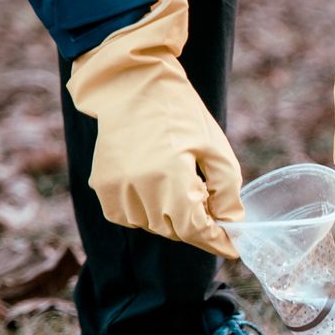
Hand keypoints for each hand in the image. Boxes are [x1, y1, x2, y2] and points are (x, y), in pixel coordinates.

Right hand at [66, 0, 243, 255]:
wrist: (132, 85)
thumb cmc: (179, 112)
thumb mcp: (215, 148)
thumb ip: (227, 191)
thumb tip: (233, 224)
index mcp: (169, 179)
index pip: (195, 229)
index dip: (216, 241)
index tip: (233, 249)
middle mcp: (137, 189)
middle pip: (174, 230)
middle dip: (197, 224)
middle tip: (211, 205)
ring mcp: (115, 189)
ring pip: (151, 226)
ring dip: (171, 217)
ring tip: (182, 185)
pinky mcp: (102, 186)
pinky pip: (128, 216)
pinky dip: (146, 211)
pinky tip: (157, 186)